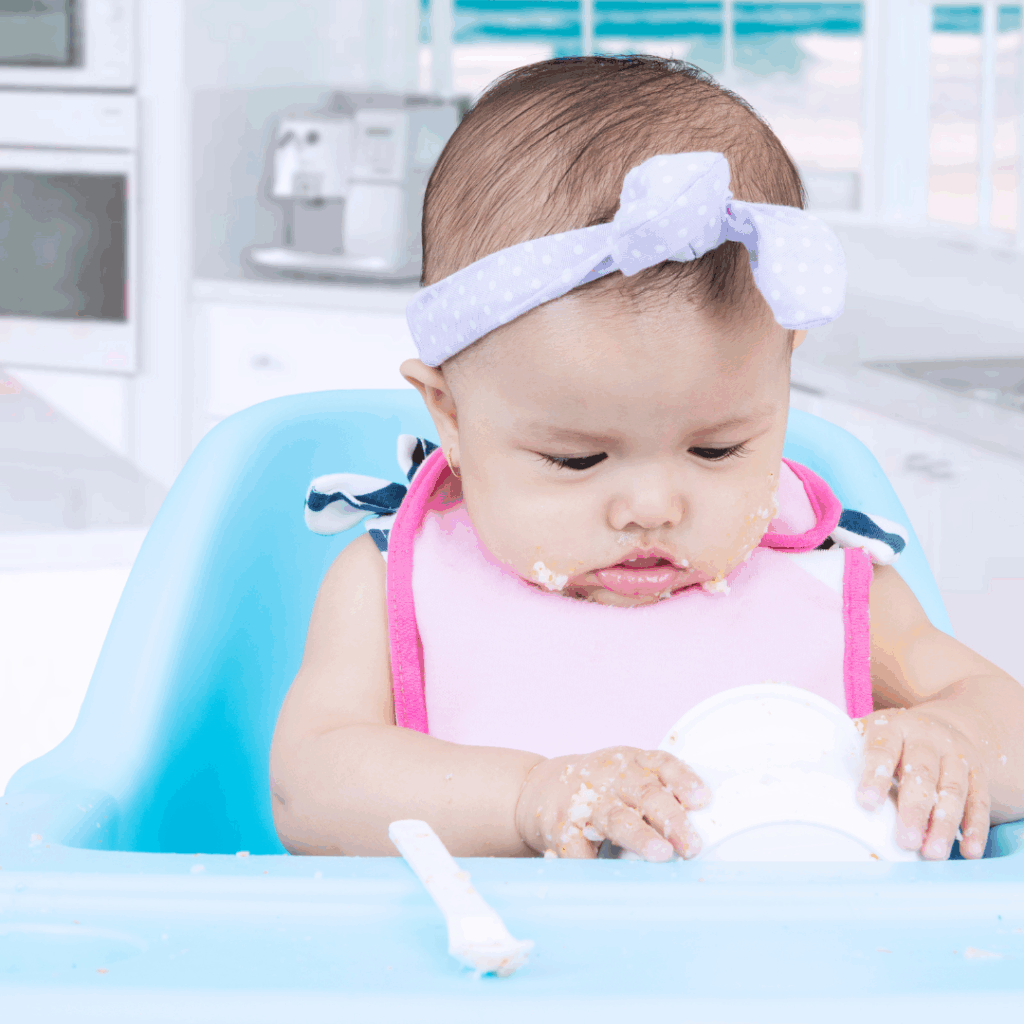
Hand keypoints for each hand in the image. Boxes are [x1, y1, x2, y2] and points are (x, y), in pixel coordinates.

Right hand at [514, 746, 710, 860]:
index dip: (683, 780)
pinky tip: (613, 877)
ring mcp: (585, 801)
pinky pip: (581, 848)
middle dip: (671, 818)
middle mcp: (609, 777)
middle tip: (691, 844)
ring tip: (661, 853)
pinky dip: (597, 863)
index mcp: (631, 762)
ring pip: (615, 818)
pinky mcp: (562, 828)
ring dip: (639, 836)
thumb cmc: (599, 787)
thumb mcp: (627, 775)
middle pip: (645, 793)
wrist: (537, 788)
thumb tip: (702, 827)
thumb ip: (660, 792)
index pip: (662, 764)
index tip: (703, 799)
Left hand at [856, 707, 990, 858]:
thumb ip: (850, 758)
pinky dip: (975, 827)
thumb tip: (818, 790)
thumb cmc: (892, 741)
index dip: (874, 775)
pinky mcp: (978, 772)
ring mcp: (955, 754)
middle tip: (904, 842)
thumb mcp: (870, 737)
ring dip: (944, 824)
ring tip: (932, 853)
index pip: (881, 749)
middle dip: (913, 809)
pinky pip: (979, 800)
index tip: (865, 803)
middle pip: (921, 772)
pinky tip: (969, 851)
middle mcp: (926, 738)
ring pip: (952, 789)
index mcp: (891, 727)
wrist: (942, 724)